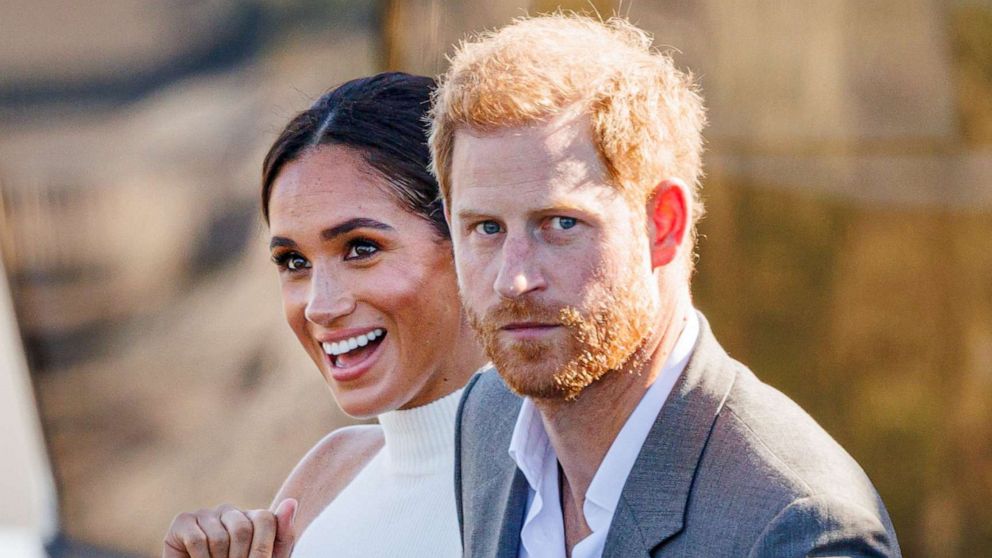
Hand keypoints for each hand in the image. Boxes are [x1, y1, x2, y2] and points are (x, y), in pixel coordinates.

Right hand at [163, 498, 296, 557]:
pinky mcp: (183, 521)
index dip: (262, 548)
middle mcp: (229, 510)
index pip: (265, 519)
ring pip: (219, 538)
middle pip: (242, 529)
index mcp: (251, 517)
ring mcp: (205, 514)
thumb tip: (292, 502)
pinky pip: (197, 540)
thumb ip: (283, 533)